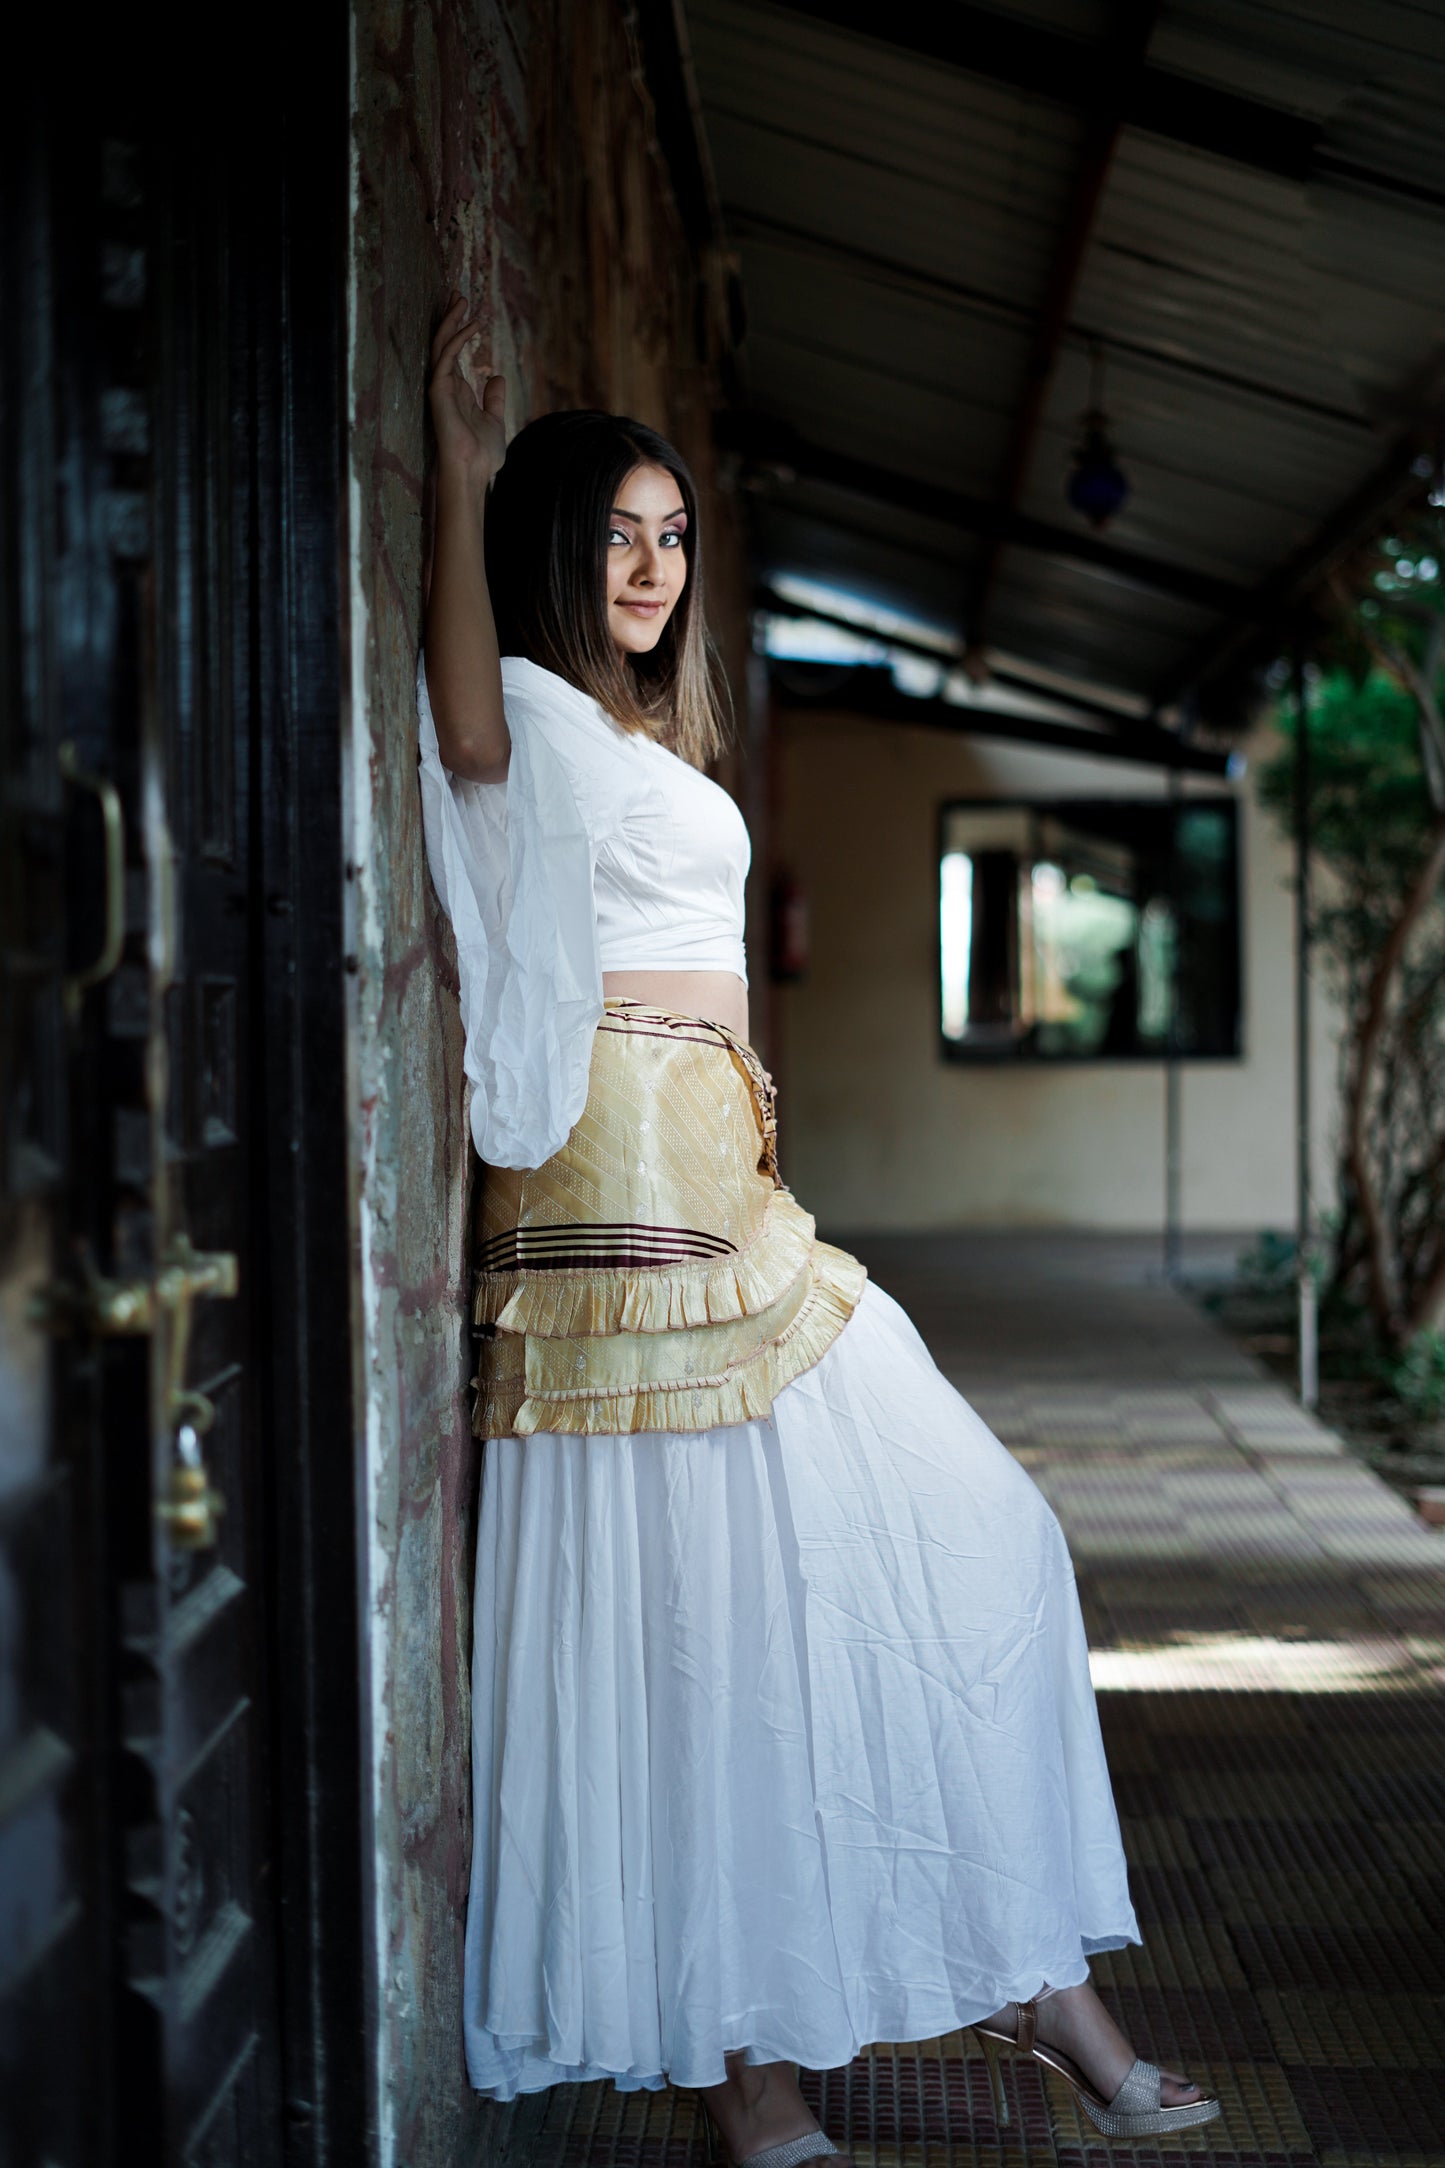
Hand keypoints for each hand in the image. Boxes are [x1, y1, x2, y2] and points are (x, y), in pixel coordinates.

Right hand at [428, 294, 506, 485]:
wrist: (474, 472)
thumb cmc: (482, 455)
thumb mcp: (494, 420)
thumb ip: (494, 399)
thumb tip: (497, 376)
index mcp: (457, 392)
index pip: (454, 355)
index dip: (460, 332)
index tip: (468, 313)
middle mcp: (446, 387)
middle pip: (444, 344)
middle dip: (450, 318)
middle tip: (457, 295)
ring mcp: (441, 388)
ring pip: (442, 345)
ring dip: (450, 320)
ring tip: (461, 299)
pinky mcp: (439, 391)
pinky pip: (446, 357)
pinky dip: (458, 339)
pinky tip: (472, 325)